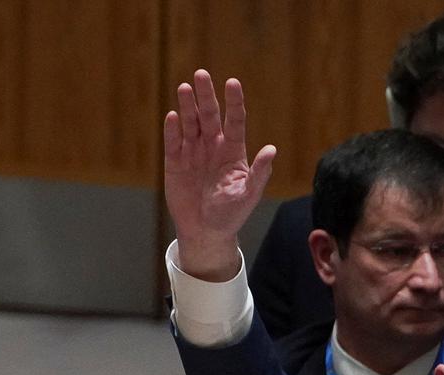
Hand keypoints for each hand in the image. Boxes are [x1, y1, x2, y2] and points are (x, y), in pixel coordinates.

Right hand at [163, 69, 275, 280]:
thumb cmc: (231, 214)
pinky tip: (173, 115)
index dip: (234, 102)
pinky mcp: (175, 162)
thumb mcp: (248, 194)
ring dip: (188, 106)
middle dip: (206, 96)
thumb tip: (271, 150)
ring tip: (185, 87)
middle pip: (210, 116)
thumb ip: (259, 173)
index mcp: (233, 151)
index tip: (233, 82)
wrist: (206, 232)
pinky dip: (172, 129)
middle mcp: (213, 146)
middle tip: (202, 74)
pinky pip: (173, 142)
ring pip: (190, 123)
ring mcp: (193, 152)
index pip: (235, 121)